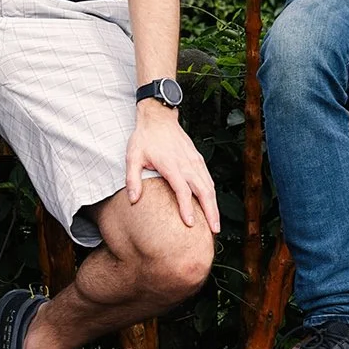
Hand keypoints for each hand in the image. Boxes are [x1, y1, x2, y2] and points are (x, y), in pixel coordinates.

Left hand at [126, 102, 220, 230]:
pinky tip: (212, 205)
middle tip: (213, 231)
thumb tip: (133, 199)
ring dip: (214, 205)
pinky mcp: (197, 159)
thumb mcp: (132, 156)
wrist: (158, 117)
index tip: (190, 224)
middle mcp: (186, 163)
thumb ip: (132, 179)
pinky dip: (212, 194)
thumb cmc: (144, 138)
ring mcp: (194, 161)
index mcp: (171, 165)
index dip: (187, 208)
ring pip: (209, 186)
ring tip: (215, 224)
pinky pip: (208, 179)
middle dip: (210, 212)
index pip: (182, 190)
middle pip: (203, 191)